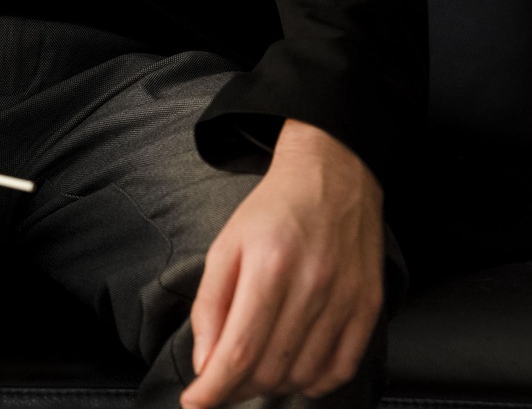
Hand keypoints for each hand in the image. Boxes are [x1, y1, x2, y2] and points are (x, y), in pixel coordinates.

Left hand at [181, 119, 383, 407]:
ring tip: (253, 373)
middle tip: (220, 383)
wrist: (333, 178)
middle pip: (271, 368)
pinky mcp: (369, 308)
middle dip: (237, 388)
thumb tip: (206, 364)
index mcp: (268, 268)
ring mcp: (345, 300)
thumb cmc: (271, 212)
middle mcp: (311, 287)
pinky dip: (313, 382)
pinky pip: (341, 368)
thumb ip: (211, 306)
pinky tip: (294, 372)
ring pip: (304, 374)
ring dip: (273, 385)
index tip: (194, 404)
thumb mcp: (226, 247)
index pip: (240, 350)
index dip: (214, 388)